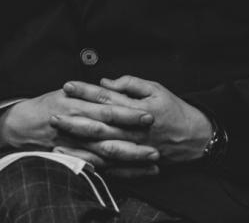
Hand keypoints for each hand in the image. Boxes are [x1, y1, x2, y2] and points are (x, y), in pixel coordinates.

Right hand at [0, 87, 158, 173]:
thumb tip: (110, 87)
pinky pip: (98, 166)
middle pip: (110, 131)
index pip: (106, 106)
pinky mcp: (72, 158)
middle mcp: (75, 123)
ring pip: (106, 151)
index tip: (148, 112)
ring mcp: (74, 143)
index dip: (128, 111)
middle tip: (157, 137)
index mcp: (75, 103)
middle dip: (134, 135)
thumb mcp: (65, 92)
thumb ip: (88, 93)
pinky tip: (137, 172)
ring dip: (131, 155)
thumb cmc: (46, 106)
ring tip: (153, 157)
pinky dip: (118, 171)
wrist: (20, 125)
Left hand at [62, 75, 212, 162]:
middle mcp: (133, 129)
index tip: (66, 85)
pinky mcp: (134, 162)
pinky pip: (111, 166)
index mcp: (137, 108)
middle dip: (74, 120)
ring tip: (55, 143)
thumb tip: (105, 81)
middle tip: (52, 115)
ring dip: (78, 146)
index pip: (106, 98)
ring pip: (101, 148)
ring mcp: (133, 148)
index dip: (86, 91)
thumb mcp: (156, 88)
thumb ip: (130, 84)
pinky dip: (93, 164)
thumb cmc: (173, 109)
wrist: (196, 137)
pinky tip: (75, 162)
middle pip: (99, 125)